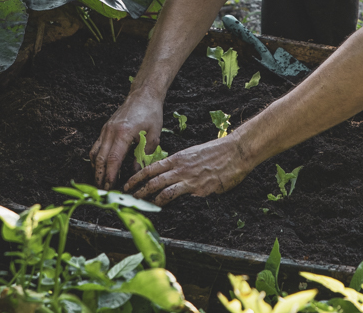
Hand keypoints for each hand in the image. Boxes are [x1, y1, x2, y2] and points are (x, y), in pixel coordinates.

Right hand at [90, 91, 163, 189]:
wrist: (143, 95)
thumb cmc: (151, 113)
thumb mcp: (153, 136)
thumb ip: (144, 155)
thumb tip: (136, 172)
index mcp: (123, 133)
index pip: (113, 159)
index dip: (110, 175)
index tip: (110, 187)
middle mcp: (111, 131)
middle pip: (100, 158)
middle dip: (100, 175)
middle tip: (103, 189)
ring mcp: (106, 129)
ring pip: (95, 153)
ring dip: (97, 168)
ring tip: (102, 181)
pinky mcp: (105, 129)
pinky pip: (97, 146)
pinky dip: (97, 158)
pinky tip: (102, 167)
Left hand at [124, 135, 252, 205]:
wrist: (235, 152)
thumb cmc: (217, 152)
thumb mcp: (194, 154)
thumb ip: (182, 164)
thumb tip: (172, 173)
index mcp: (177, 158)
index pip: (151, 168)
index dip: (137, 177)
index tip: (127, 185)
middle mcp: (180, 168)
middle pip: (152, 180)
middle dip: (138, 191)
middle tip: (128, 199)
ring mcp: (189, 179)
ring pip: (162, 190)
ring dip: (150, 199)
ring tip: (142, 206)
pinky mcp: (200, 189)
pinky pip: (181, 197)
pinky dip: (170, 204)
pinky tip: (165, 210)